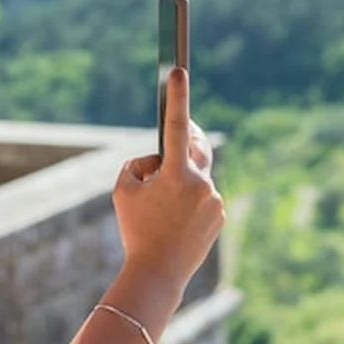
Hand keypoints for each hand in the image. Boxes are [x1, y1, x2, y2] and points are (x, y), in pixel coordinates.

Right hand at [111, 67, 224, 290]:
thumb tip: (157, 159)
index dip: (178, 96)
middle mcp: (202, 184)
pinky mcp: (220, 216)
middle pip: (195, 146)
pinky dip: (190, 198)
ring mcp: (214, 200)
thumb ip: (138, 164)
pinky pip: (203, 195)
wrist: (158, 273)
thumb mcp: (123, 190)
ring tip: (161, 203)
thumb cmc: (135, 229)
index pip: (177, 126)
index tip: (178, 70)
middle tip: (176, 134)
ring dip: (181, 177)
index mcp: (176, 175)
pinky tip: (175, 217)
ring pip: (197, 174)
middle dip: (185, 138)